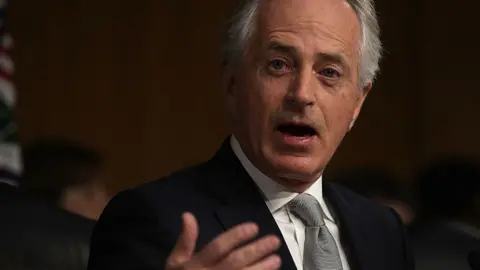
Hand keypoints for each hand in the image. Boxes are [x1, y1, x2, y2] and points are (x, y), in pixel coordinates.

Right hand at [166, 212, 281, 269]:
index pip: (218, 247)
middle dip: (256, 250)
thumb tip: (188, 215)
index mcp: (196, 264)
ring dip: (262, 269)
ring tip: (277, 259)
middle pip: (235, 262)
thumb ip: (185, 240)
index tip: (254, 227)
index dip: (236, 236)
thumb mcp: (176, 262)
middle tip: (274, 241)